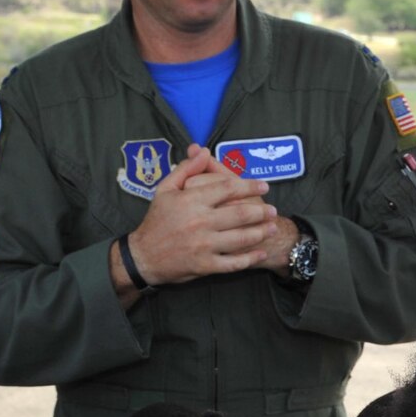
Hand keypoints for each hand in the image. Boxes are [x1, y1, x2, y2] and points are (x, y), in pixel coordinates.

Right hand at [130, 147, 276, 285]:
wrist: (143, 256)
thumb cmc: (156, 221)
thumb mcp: (164, 189)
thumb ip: (185, 169)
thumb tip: (203, 151)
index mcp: (191, 200)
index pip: (227, 188)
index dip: (249, 186)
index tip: (263, 186)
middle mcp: (200, 222)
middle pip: (239, 213)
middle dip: (261, 211)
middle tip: (273, 209)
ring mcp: (204, 245)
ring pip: (240, 237)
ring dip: (260, 232)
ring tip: (272, 227)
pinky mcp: (205, 265)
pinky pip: (233, 262)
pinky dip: (250, 258)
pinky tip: (261, 251)